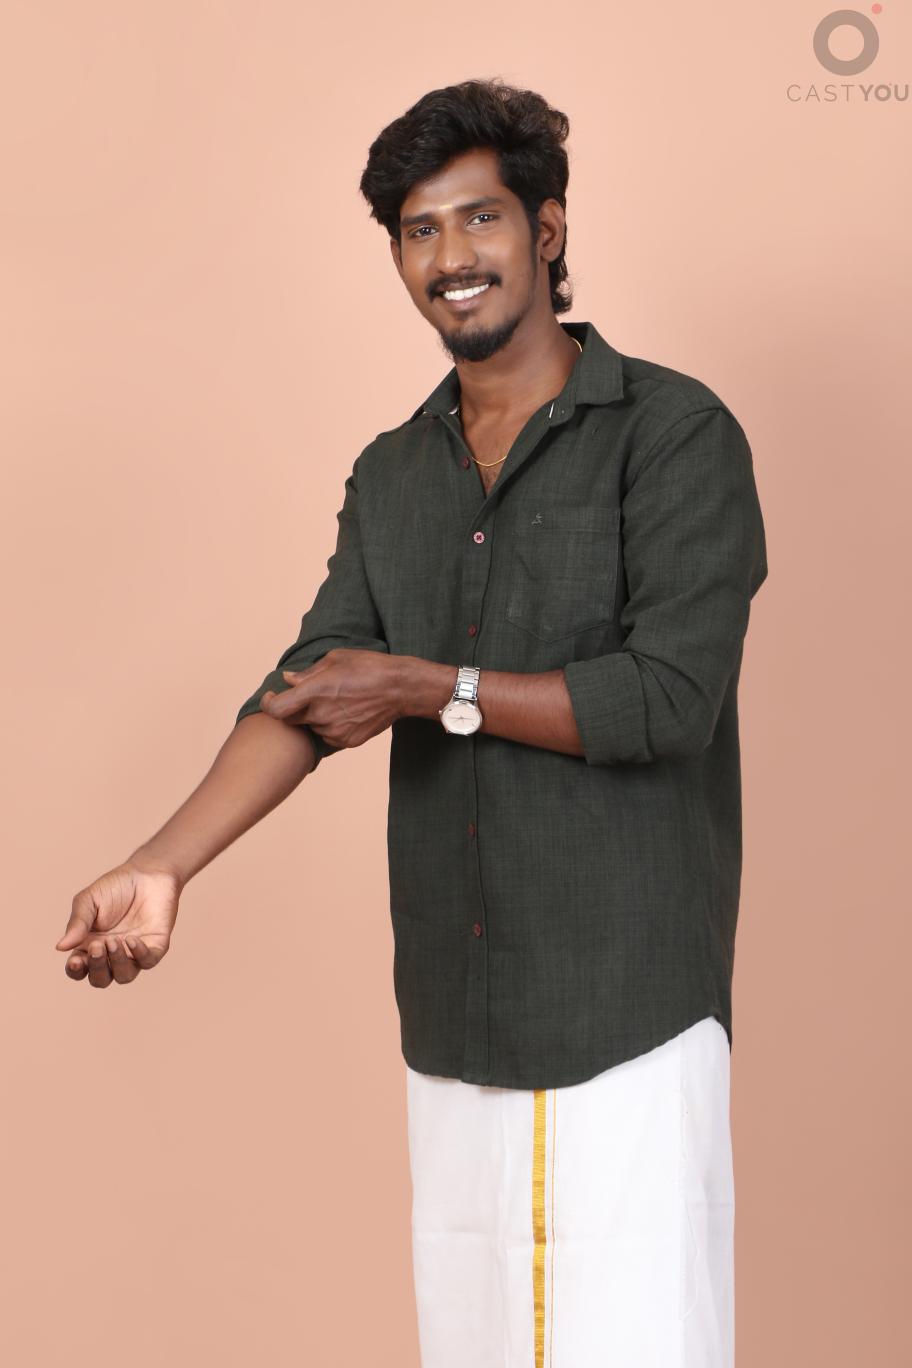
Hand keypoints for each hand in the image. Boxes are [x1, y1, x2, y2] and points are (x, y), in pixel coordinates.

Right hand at [55, 859, 180, 987]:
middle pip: (100, 979)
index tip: (75, 961)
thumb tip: (60, 947)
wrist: (147, 873)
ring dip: (117, 963)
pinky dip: (138, 954)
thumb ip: (77, 923)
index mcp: (89, 946)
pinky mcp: (155, 947)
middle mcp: (111, 955)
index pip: (78, 970)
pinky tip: (131, 939)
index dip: (75, 971)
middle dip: (97, 967)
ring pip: (124, 976)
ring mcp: (133, 953)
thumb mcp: (89, 900)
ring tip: (114, 941)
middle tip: (98, 945)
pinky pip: (147, 961)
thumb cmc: (115, 887)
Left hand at [260, 647, 406, 750]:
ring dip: (315, 716)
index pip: (276, 709)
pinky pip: (329, 735)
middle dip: (292, 709)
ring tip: (338, 700)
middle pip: (291, 720)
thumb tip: (288, 680)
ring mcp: (335, 731)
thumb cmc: (369, 667)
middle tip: (308, 696)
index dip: (268, 704)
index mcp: (315, 692)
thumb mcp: (336, 659)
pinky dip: (331, 725)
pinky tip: (348, 710)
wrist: (401, 689)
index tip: (271, 696)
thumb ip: (308, 673)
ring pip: (312, 727)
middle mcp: (321, 715)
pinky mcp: (347, 741)